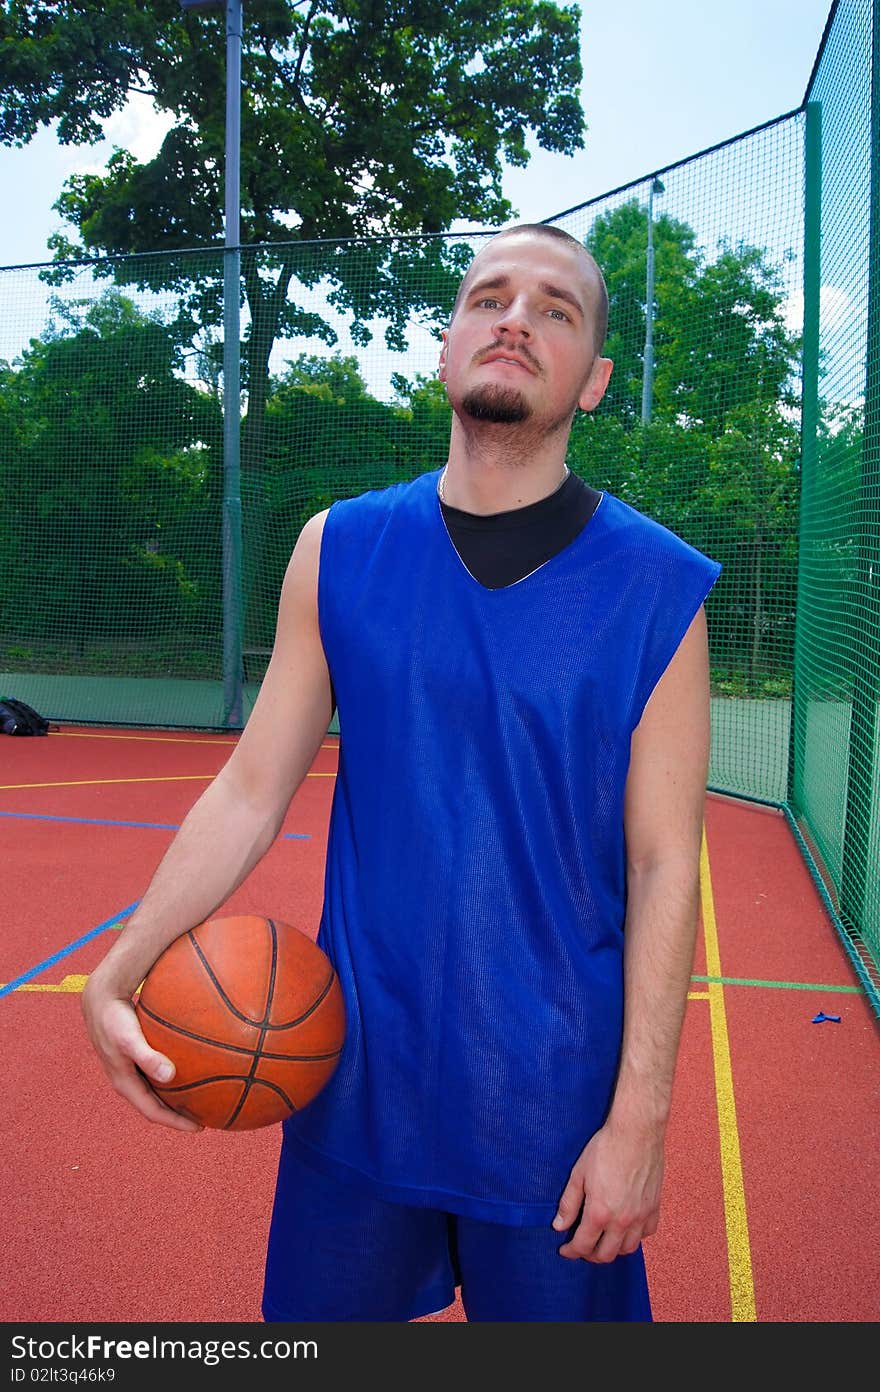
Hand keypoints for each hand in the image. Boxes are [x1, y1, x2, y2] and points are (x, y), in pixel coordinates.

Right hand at [81, 971, 202, 1132]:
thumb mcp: (130, 1040)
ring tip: (202, 1098)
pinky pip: (159, 1072)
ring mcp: (131, 1070)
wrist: (100, 1000)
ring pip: (157, 1091)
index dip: (176, 1123)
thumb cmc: (114, 1020)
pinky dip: (175, 1076)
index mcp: (125, 1084)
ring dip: (178, 1098)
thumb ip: (148, 1058)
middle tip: (206, 1117)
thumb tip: (170, 1076)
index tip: (200, 1128)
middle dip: (179, 1115)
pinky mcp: (136, 1057)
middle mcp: (129, 1081)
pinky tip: (193, 1067)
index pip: (153, 1113)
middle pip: (156, 1106)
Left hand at [551, 1120, 663, 1261]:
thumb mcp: (578, 1174)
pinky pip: (647, 1233)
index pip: (583, 1246)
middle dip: (590, 1255)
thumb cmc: (605, 1149)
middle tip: (582, 1246)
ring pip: (628, 1248)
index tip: (564, 1249)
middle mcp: (622, 1221)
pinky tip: (626, 1227)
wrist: (636, 1132)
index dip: (571, 1251)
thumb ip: (568, 1204)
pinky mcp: (654, 1207)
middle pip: (606, 1255)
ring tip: (603, 1239)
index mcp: (600, 1213)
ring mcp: (641, 1216)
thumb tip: (559, 1226)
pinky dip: (636, 1236)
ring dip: (613, 1248)